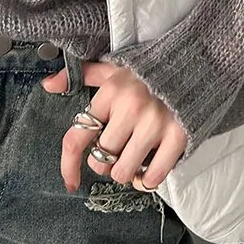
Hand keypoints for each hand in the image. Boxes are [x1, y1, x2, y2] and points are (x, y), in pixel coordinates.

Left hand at [41, 60, 187, 193]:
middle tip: (119, 150)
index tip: (70, 182)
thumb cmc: (150, 69)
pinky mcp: (178, 136)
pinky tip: (151, 167)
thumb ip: (82, 75)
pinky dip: (148, 180)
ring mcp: (155, 123)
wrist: (196, 61)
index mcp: (110, 91)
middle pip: (100, 160)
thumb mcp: (114, 68)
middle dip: (106, 161)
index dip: (68, 166)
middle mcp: (129, 108)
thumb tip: (47, 85)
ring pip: (123, 173)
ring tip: (135, 157)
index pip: (77, 137)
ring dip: (126, 172)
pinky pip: (153, 177)